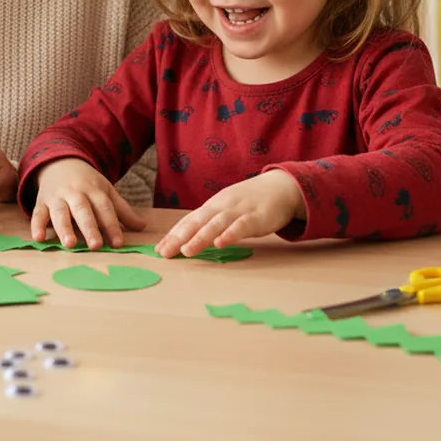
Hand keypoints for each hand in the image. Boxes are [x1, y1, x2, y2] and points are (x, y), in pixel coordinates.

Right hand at [29, 157, 145, 249]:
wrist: (59, 162)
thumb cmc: (86, 182)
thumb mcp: (105, 191)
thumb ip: (122, 210)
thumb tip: (142, 227)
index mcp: (94, 190)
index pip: (104, 208)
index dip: (112, 225)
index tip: (118, 243)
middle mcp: (75, 193)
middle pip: (83, 211)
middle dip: (89, 228)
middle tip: (96, 246)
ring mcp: (57, 197)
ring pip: (60, 213)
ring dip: (64, 228)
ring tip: (70, 244)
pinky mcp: (41, 202)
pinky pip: (38, 213)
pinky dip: (37, 225)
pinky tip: (38, 238)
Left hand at [155, 170, 303, 257]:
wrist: (282, 187)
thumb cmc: (250, 202)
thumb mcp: (227, 210)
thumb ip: (211, 223)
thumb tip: (189, 238)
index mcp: (212, 206)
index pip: (188, 221)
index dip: (173, 235)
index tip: (159, 250)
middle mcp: (222, 206)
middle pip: (197, 222)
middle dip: (179, 237)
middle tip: (164, 252)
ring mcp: (239, 211)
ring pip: (216, 224)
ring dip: (200, 237)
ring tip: (186, 251)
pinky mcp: (257, 217)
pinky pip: (242, 226)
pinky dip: (230, 235)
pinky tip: (220, 244)